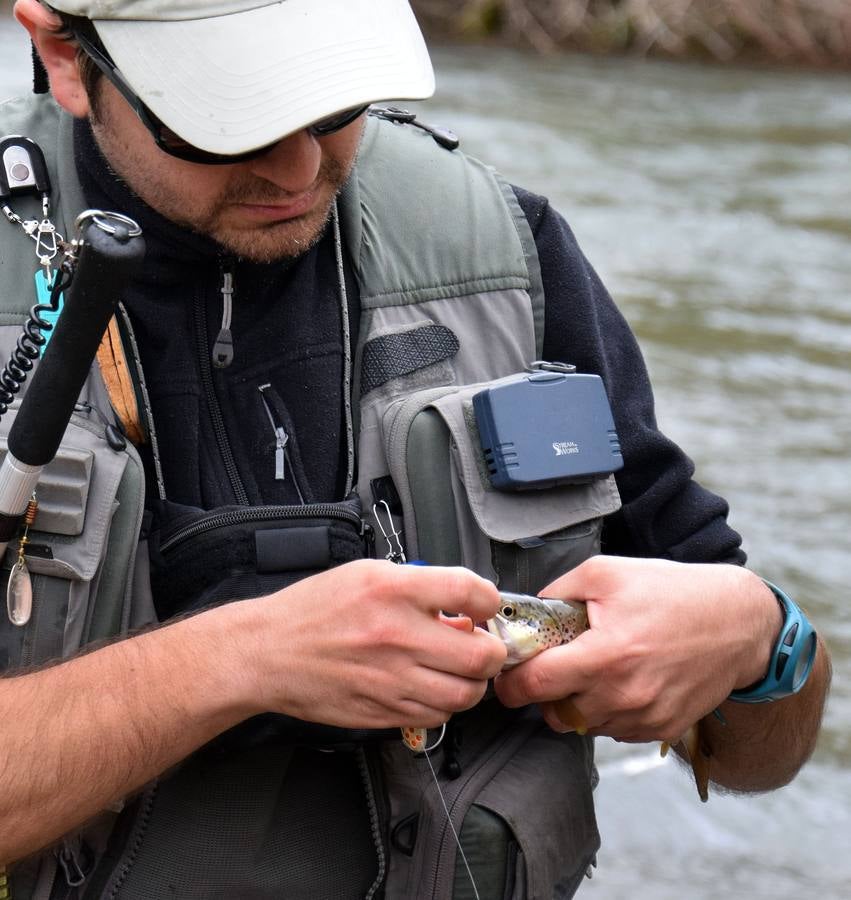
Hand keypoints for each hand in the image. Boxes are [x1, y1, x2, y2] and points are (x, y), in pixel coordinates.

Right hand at [229, 560, 505, 729]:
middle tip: (481, 644)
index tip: (485, 607)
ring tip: (459, 669)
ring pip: (465, 695)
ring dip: (472, 682)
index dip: (490, 600)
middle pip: (481, 655)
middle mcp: (397, 636)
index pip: (471, 592)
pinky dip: (445, 704)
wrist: (268, 653)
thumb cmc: (314, 610)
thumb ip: (418, 586)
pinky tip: (431, 687)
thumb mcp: (367, 574)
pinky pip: (437, 716)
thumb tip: (461, 605)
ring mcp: (392, 679)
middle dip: (491, 650)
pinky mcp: (384, 712)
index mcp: (393, 591)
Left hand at [493, 556, 781, 743]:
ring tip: (591, 669)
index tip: (507, 676)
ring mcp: (645, 717)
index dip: (512, 683)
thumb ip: (558, 592)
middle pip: (555, 712)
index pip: (537, 686)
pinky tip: (618, 681)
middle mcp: (624, 694)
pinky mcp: (662, 729)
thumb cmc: (673, 592)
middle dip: (543, 693)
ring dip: (576, 703)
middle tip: (551, 667)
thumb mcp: (607, 572)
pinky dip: (606, 711)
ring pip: (584, 725)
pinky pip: (615, 730)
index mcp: (606, 654)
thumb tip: (529, 611)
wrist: (738, 622)